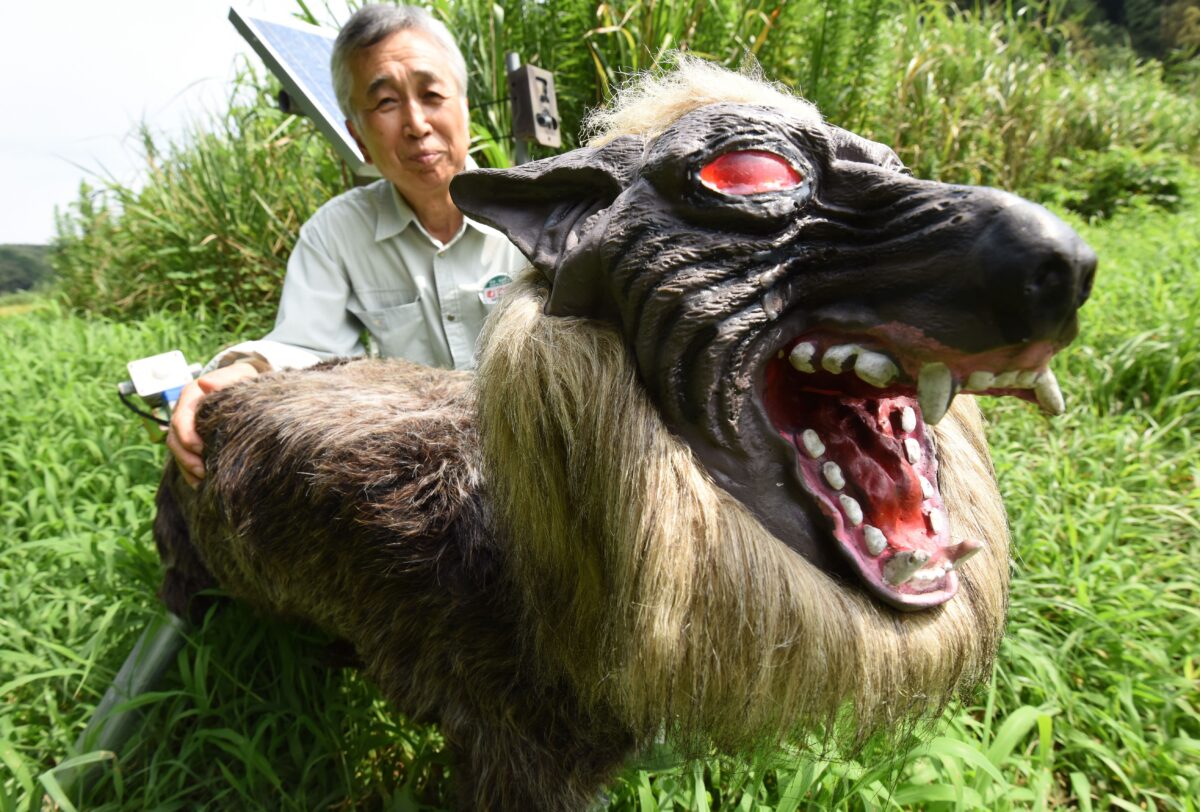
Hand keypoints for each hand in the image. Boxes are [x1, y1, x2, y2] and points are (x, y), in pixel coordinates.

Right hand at [166, 361, 262, 486]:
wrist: (248, 387)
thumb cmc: (244, 381)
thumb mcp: (240, 374)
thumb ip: (225, 377)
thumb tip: (205, 383)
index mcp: (192, 395)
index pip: (181, 417)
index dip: (187, 435)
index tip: (200, 448)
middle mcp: (185, 412)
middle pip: (175, 438)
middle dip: (186, 457)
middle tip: (202, 471)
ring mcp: (188, 428)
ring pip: (177, 450)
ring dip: (187, 467)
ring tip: (202, 480)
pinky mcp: (194, 441)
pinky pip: (185, 458)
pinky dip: (190, 473)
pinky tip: (200, 484)